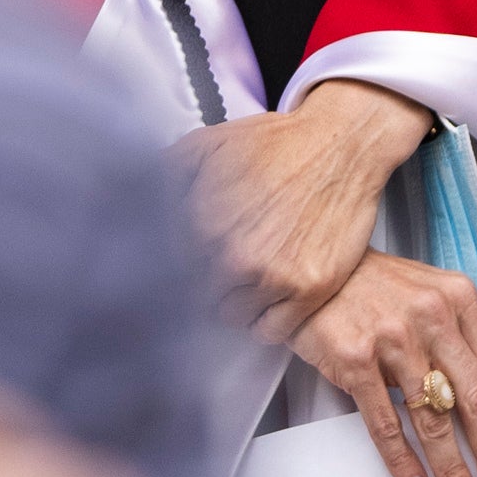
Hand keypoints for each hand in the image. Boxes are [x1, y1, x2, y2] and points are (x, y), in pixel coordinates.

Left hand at [178, 76, 425, 339]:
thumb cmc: (278, 144)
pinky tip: (266, 299)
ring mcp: (272, 276)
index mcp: (202, 222)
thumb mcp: (206, 144)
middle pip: (197, 297)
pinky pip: (270, 332)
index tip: (186, 266)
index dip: (176, 267)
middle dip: (202, 285)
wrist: (339, 145)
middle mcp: (234, 254)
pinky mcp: (308, 290)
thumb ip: (166, 175)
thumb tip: (137, 201)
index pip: (169, 269)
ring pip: (231, 317)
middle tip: (217, 273)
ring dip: (232, 305)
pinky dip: (263, 323)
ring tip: (242, 284)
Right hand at [286, 244, 476, 476]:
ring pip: (433, 421)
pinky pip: (386, 424)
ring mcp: (392, 339)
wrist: (311, 267)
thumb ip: (459, 339)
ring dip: (452, 470)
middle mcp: (431, 317)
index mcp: (459, 300)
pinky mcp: (355, 359)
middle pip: (475, 402)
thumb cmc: (374, 286)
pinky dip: (403, 460)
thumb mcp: (429, 295)